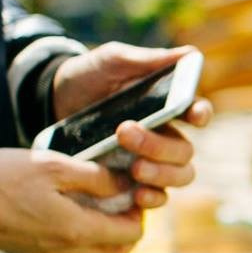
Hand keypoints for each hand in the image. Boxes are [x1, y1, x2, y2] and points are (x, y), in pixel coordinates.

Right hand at [0, 149, 147, 252]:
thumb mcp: (52, 166)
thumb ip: (94, 178)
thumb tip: (125, 186)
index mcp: (76, 231)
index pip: (130, 235)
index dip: (138, 213)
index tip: (129, 190)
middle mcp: (64, 250)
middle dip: (127, 233)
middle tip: (118, 203)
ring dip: (104, 238)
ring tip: (94, 204)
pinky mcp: (30, 251)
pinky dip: (79, 237)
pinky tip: (68, 208)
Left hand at [52, 43, 212, 210]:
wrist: (50, 104)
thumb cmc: (87, 77)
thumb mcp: (110, 61)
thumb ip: (146, 60)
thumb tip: (190, 54)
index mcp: (168, 105)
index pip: (198, 112)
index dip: (201, 114)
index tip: (193, 115)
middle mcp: (166, 135)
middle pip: (186, 150)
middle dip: (160, 145)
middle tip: (125, 133)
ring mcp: (152, 161)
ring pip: (181, 175)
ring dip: (163, 175)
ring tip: (135, 169)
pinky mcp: (135, 183)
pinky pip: (159, 198)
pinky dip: (154, 199)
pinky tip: (139, 195)